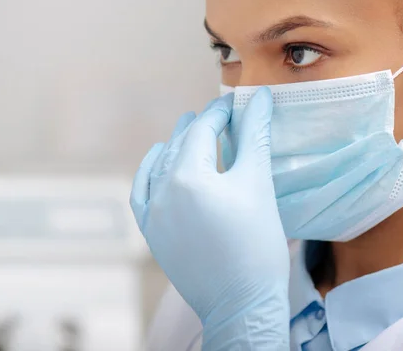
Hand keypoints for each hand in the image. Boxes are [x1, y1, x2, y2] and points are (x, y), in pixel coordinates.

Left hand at [130, 88, 289, 349]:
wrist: (240, 305)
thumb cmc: (256, 247)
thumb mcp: (258, 185)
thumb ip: (255, 136)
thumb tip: (260, 97)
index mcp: (188, 175)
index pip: (204, 129)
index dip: (222, 111)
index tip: (237, 101)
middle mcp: (162, 189)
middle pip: (181, 143)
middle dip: (201, 124)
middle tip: (221, 113)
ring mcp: (152, 212)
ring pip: (161, 164)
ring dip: (177, 143)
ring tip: (191, 128)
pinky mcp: (150, 232)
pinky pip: (142, 190)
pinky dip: (150, 170)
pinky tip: (158, 157)